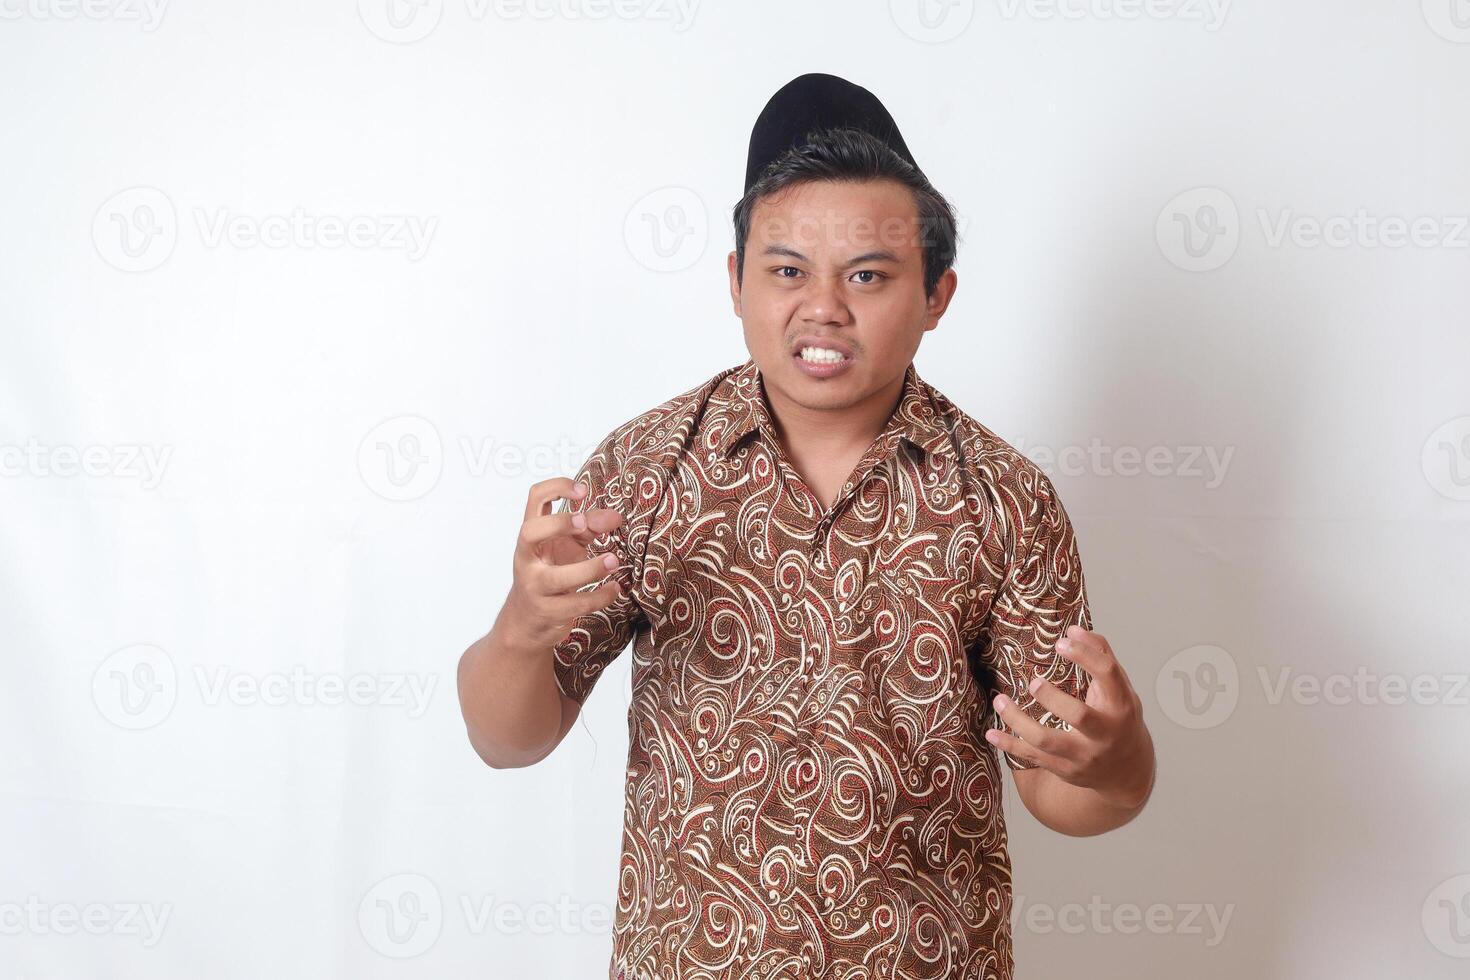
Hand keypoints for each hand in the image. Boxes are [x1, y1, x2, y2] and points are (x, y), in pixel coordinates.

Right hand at [497, 477, 627, 649]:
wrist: (526, 621)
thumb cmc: (550, 573)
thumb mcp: (568, 546)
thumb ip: (590, 527)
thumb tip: (615, 516)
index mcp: (532, 535)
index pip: (535, 499)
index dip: (557, 487)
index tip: (583, 491)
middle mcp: (527, 558)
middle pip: (531, 532)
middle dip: (559, 524)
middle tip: (584, 523)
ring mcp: (534, 586)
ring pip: (558, 578)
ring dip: (591, 568)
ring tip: (614, 561)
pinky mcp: (548, 611)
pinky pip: (576, 604)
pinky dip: (601, 596)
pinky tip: (615, 589)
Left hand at [985, 625, 1154, 809]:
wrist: (1126, 770)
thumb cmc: (1119, 719)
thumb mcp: (1120, 687)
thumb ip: (1101, 655)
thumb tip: (1074, 629)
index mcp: (1121, 705)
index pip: (1108, 675)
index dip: (1085, 655)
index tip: (1061, 643)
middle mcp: (1105, 733)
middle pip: (1079, 716)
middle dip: (1053, 699)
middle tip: (1033, 683)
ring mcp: (1084, 754)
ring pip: (1047, 740)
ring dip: (1019, 720)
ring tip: (999, 699)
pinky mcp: (1065, 768)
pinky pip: (1032, 757)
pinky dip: (1009, 745)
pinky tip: (991, 733)